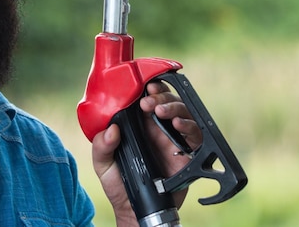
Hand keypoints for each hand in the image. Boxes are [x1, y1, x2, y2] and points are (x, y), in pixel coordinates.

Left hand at [91, 81, 201, 225]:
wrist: (134, 210)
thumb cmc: (119, 184)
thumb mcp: (103, 164)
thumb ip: (102, 145)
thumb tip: (111, 129)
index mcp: (140, 125)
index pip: (148, 99)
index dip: (150, 89)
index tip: (145, 87)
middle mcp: (159, 129)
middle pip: (168, 101)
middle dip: (161, 96)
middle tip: (148, 102)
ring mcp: (175, 140)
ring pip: (183, 113)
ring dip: (174, 107)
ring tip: (161, 111)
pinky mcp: (188, 154)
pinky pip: (196, 136)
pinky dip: (190, 127)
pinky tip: (178, 125)